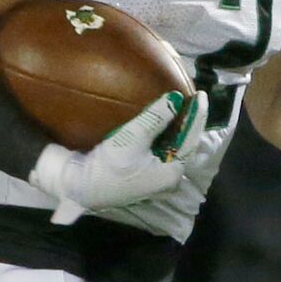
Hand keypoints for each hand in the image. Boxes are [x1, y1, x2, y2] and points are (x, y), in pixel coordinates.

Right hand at [29, 91, 198, 226]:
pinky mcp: (146, 179)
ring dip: (176, 130)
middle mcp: (169, 180)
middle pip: (185, 145)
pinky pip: (163, 154)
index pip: (192, 139)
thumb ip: (156, 117)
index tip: (201, 94)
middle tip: (192, 99)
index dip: (197, 115)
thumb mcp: (132, 138)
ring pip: (174, 150)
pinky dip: (165, 138)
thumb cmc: (108, 166)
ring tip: (181, 108)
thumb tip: (176, 98)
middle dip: (188, 123)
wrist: (80, 187)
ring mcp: (157, 182)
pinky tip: (163, 125)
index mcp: (172, 173)